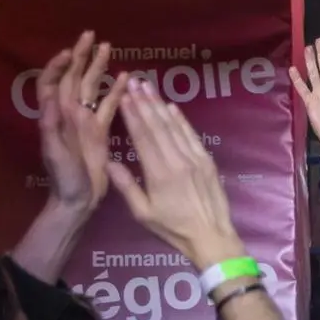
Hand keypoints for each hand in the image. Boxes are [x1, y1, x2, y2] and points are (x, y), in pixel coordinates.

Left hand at [36, 32, 127, 215]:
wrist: (78, 200)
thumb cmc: (64, 178)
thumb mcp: (54, 152)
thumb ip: (51, 125)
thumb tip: (52, 96)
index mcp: (57, 115)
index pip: (52, 82)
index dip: (58, 65)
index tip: (71, 51)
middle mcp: (70, 113)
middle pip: (74, 78)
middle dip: (81, 56)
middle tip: (92, 35)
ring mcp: (86, 120)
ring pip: (92, 87)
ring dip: (98, 67)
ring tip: (109, 47)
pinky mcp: (101, 130)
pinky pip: (109, 105)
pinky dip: (116, 90)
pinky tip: (125, 77)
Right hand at [105, 80, 242, 267]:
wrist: (211, 236)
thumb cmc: (173, 229)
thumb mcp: (143, 213)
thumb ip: (127, 186)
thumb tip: (108, 162)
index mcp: (159, 174)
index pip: (143, 137)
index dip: (133, 115)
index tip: (123, 97)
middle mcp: (177, 160)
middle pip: (158, 126)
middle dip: (144, 102)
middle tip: (134, 82)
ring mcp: (195, 158)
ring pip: (174, 126)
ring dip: (160, 105)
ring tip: (148, 87)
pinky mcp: (207, 161)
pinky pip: (192, 135)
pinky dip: (181, 119)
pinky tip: (171, 107)